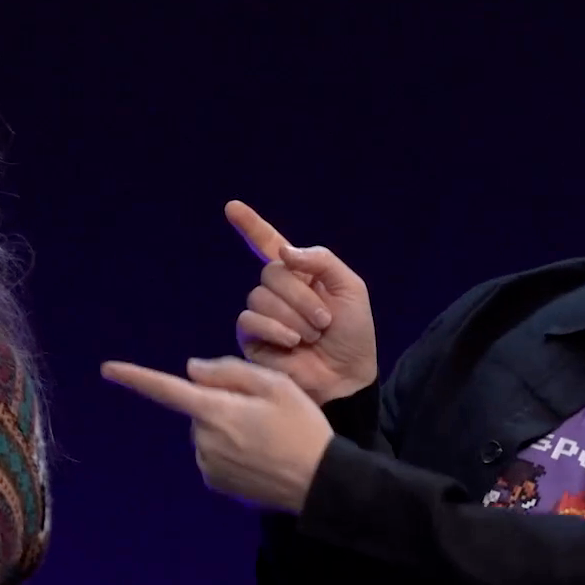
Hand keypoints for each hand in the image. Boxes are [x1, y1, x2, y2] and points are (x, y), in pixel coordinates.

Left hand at [102, 356, 333, 512]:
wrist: (320, 483)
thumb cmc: (302, 427)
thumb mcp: (276, 385)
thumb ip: (229, 372)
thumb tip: (191, 370)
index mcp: (215, 411)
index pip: (166, 389)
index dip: (135, 377)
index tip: (107, 369)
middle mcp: (204, 440)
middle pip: (199, 409)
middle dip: (220, 404)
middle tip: (262, 412)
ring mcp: (208, 465)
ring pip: (207, 432)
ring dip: (227, 428)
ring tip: (267, 436)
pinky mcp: (216, 483)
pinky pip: (214, 454)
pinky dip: (230, 450)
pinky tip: (260, 455)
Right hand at [227, 201, 376, 403]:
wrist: (347, 377)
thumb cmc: (353, 335)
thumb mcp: (350, 289)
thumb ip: (321, 261)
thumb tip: (282, 252)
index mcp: (300, 274)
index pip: (269, 243)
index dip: (251, 225)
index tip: (231, 207)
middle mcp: (278, 292)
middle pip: (271, 273)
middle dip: (301, 296)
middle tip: (324, 321)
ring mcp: (263, 315)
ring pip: (261, 297)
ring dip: (293, 316)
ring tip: (313, 336)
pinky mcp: (252, 340)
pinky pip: (249, 321)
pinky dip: (274, 329)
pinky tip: (292, 343)